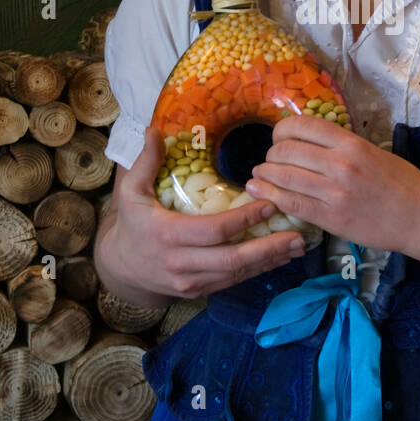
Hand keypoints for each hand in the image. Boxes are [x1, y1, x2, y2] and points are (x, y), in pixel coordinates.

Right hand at [102, 127, 308, 299]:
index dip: (245, 219)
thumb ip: (145, 162)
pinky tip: (278, 258)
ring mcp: (191, 282)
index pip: (215, 230)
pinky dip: (257, 270)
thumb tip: (153, 129)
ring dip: (270, 261)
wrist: (122, 269)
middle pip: (232, 259)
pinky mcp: (199, 291)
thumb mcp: (131, 192)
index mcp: (168, 235)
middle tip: (297, 234)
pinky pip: (232, 282)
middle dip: (268, 248)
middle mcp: (181, 263)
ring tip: (297, 246)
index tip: (270, 203)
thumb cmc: (132, 224)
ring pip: (237, 274)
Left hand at [244, 114, 419, 254]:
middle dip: (271, 154)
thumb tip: (311, 141)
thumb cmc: (403, 184)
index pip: (302, 126)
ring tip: (259, 176)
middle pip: (286, 150)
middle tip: (270, 161)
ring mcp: (334, 193)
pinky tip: (260, 193)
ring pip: (283, 176)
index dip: (282, 130)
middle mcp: (340, 164)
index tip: (279, 138)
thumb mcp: (375, 152)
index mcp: (351, 144)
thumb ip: (343, 146)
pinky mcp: (331, 218)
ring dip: (264, 175)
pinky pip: (291, 203)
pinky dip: (270, 197)